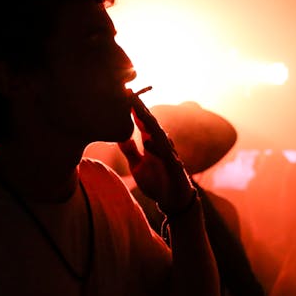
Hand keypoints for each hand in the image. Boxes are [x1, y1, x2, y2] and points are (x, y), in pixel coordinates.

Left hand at [118, 91, 194, 213]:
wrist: (172, 201)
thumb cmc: (156, 182)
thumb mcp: (138, 166)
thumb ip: (130, 151)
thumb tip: (121, 136)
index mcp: (152, 144)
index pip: (143, 123)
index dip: (134, 110)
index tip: (124, 95)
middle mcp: (162, 146)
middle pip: (151, 124)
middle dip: (141, 109)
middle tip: (130, 94)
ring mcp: (169, 155)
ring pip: (159, 136)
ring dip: (149, 123)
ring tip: (139, 111)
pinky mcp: (174, 168)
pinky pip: (166, 156)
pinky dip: (157, 149)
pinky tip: (148, 142)